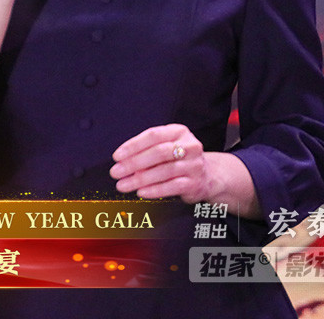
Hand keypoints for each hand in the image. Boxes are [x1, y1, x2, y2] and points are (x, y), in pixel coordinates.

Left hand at [110, 124, 260, 217]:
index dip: (133, 145)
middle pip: (158, 153)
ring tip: (123, 185)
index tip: (117, 156)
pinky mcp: (195, 183)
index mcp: (179, 131)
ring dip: (140, 179)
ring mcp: (194, 165)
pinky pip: (172, 186)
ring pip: (164, 171)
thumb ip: (146, 150)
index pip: (153, 135)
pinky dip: (154, 190)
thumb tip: (121, 162)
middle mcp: (189, 145)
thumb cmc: (178, 159)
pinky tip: (140, 192)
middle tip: (116, 172)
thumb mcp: (166, 146)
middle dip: (134, 163)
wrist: (208, 175)